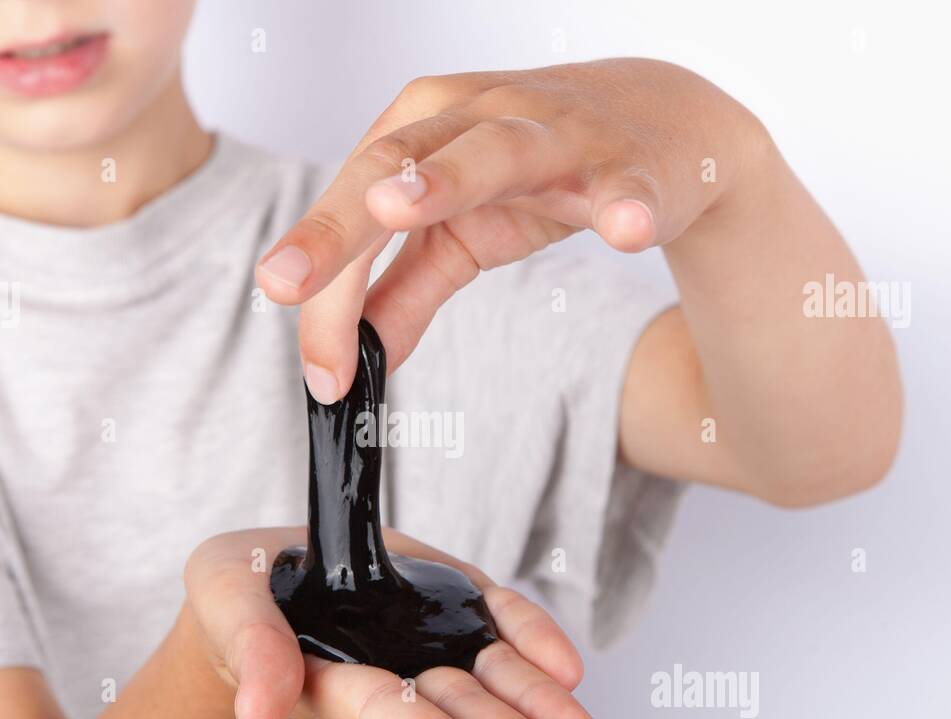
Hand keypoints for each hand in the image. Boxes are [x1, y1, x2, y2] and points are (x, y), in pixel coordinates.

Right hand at [184, 527, 605, 718]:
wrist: (267, 566)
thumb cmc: (240, 589)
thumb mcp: (226, 600)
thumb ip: (249, 650)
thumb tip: (259, 716)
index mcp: (331, 681)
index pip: (389, 717)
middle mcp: (389, 671)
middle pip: (456, 713)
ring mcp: (424, 639)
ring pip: (489, 681)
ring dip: (539, 712)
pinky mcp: (448, 602)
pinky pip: (498, 624)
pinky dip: (533, 643)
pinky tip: (568, 672)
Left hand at [255, 58, 763, 402]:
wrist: (665, 123)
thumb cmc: (546, 170)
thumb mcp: (462, 235)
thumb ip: (404, 292)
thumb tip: (348, 359)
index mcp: (421, 133)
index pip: (354, 212)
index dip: (325, 290)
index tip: (316, 370)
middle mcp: (474, 116)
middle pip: (393, 167)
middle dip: (337, 226)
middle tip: (284, 281)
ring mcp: (554, 133)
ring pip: (495, 150)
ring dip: (447, 179)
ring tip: (400, 209)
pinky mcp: (629, 164)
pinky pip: (625, 186)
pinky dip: (625, 205)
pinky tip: (623, 227)